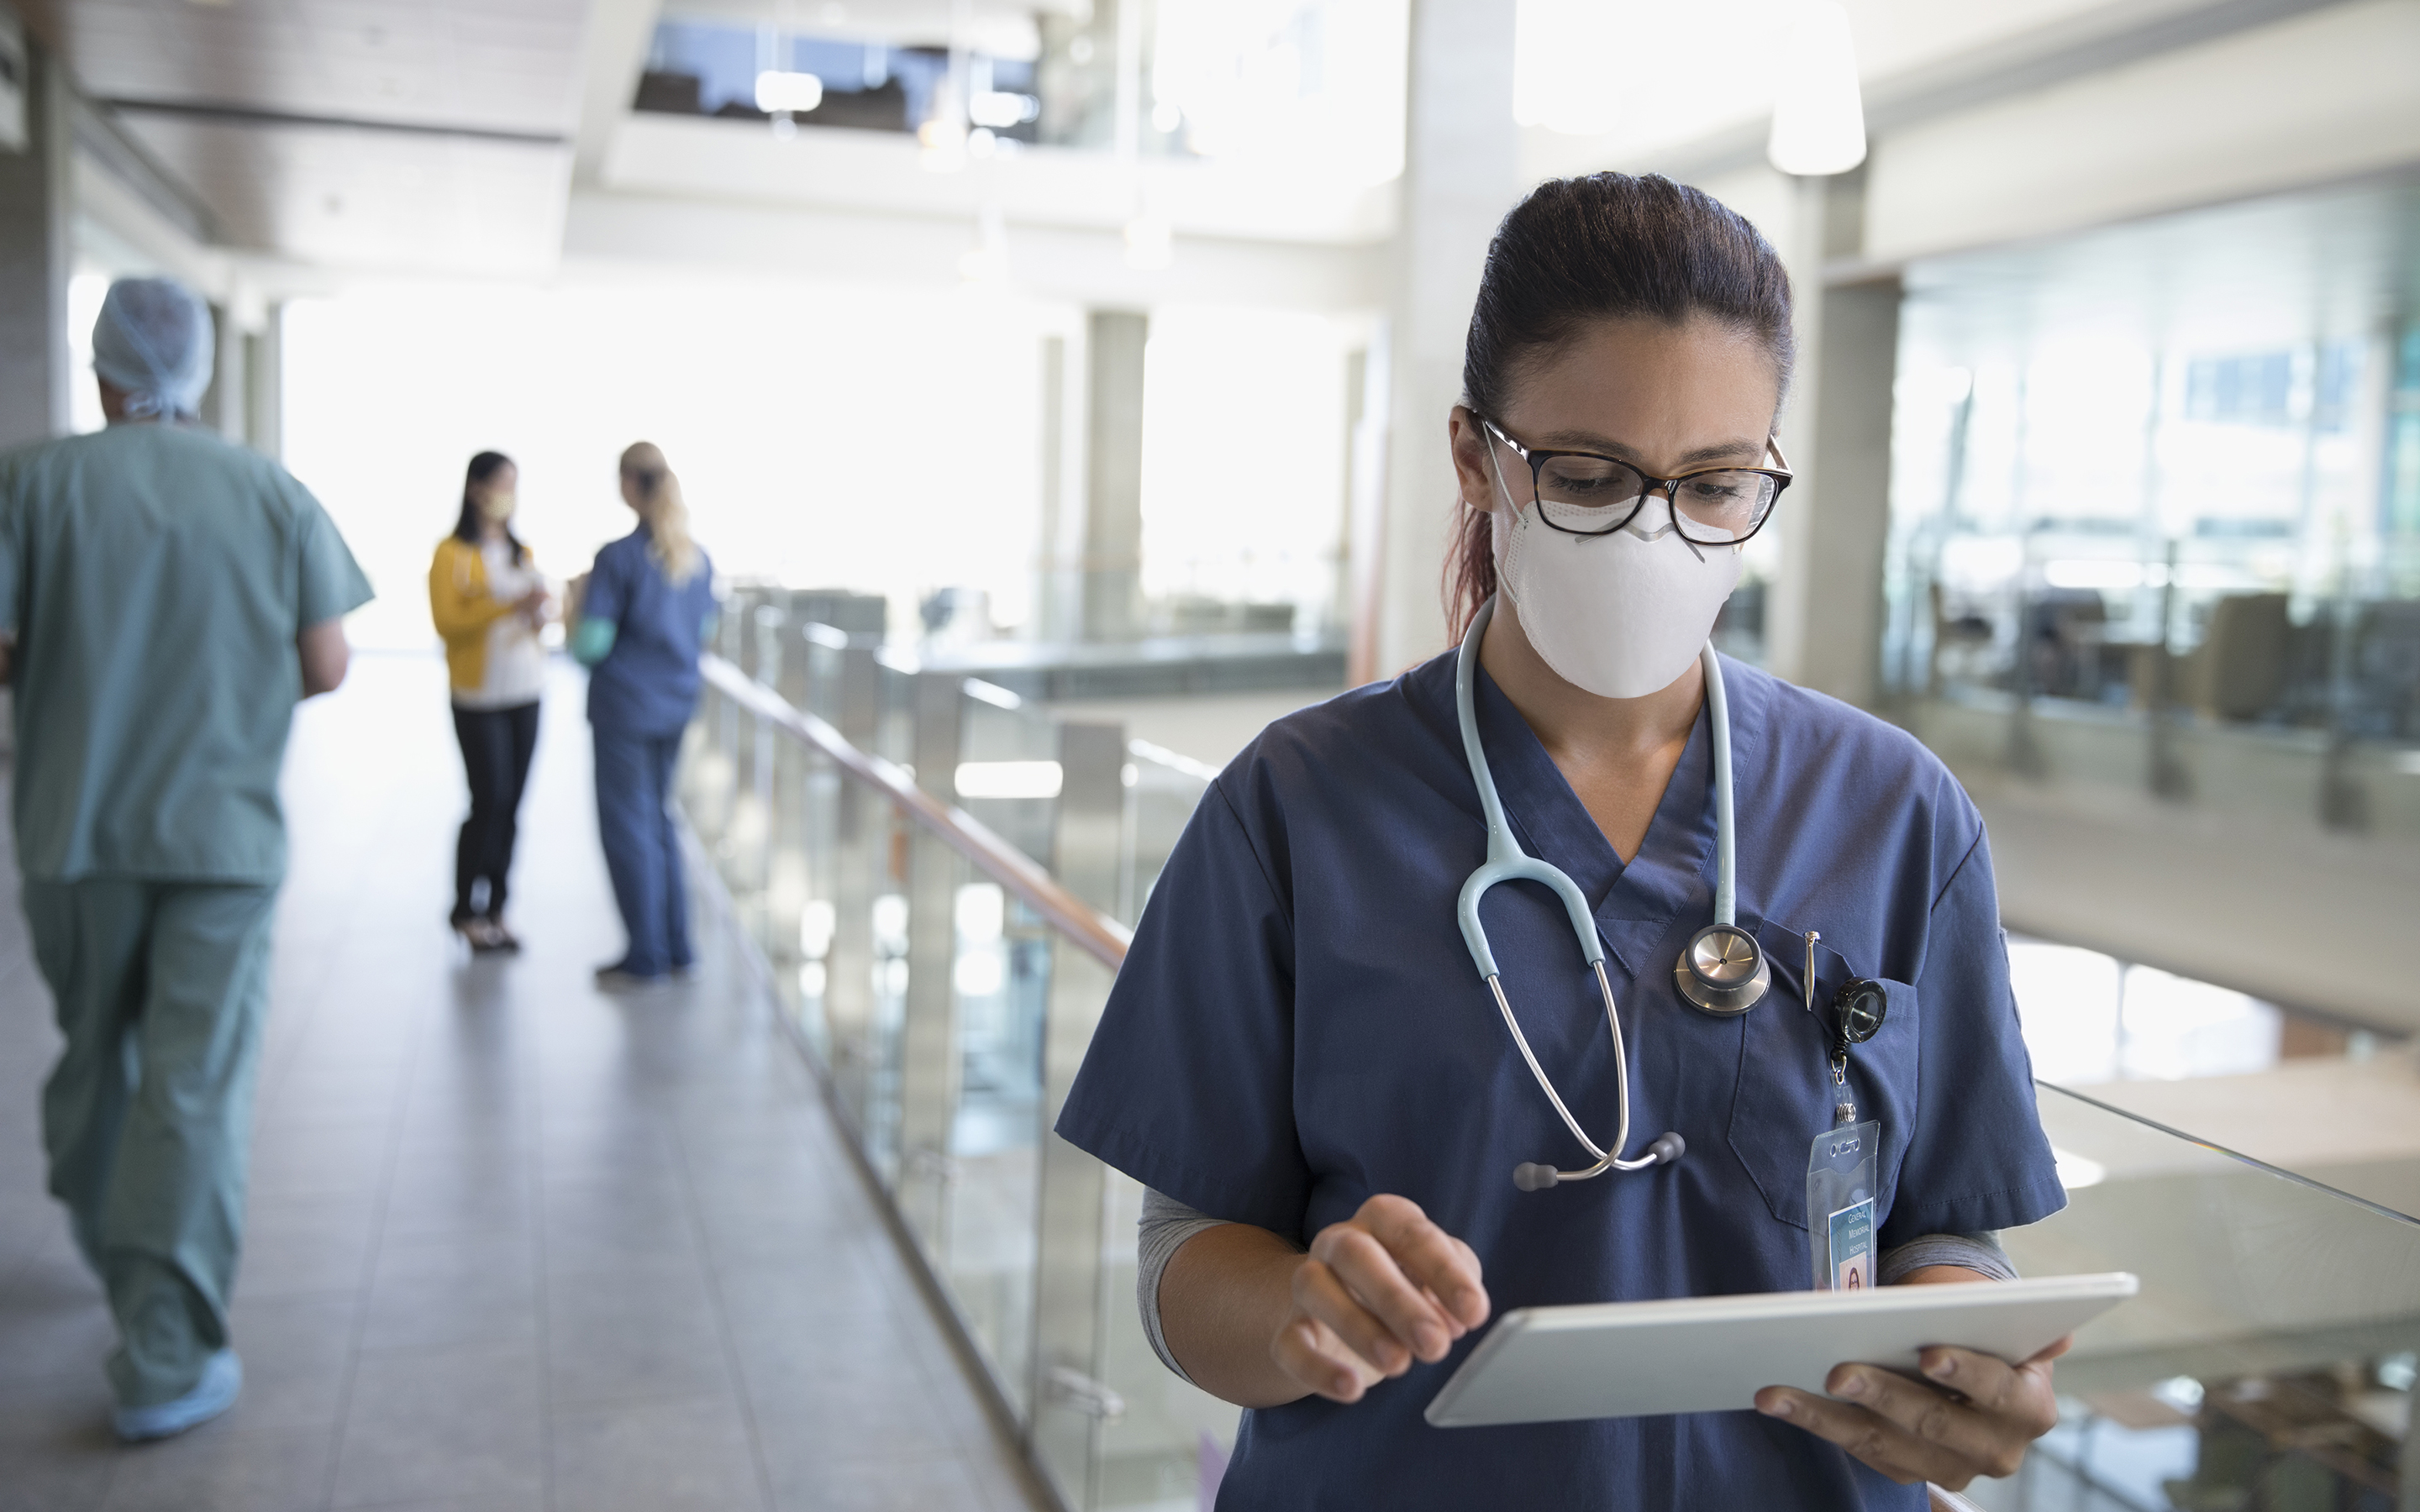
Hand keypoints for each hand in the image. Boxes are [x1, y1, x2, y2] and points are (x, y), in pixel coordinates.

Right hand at [1270, 1194, 1489, 1404]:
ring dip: (1358, 1327)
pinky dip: (1318, 1369)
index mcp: (1382, 1220)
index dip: (1444, 1272)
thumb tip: (1457, 1320)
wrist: (1336, 1313)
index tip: (1475, 1312)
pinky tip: (1351, 1388)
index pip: (1411, 1233)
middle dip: (1397, 1299)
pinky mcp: (1288, 1329)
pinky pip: (1290, 1345)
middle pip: (1356, 1254)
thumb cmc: (1403, 1287)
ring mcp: (1307, 1282)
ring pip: (1316, 1289)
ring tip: (1399, 1365)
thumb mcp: (1435, 1278)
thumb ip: (1455, 1287)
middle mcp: (1338, 1242)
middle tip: (1435, 1344)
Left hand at [1754, 1327, 2068, 1488]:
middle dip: (1883, 1395)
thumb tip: (2061, 1334)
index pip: (1999, 1390)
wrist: (1980, 1372)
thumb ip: (2013, 1321)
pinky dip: (1817, 1424)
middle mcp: (1995, 1449)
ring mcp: (1949, 1467)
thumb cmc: (1986, 1334)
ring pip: (1883, 1444)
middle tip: (1837, 1372)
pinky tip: (1780, 1402)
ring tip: (1779, 1393)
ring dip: (1825, 1418)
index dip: (1967, 1372)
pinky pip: (1859, 1450)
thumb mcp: (2004, 1321)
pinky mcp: (1908, 1472)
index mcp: (2029, 1408)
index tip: (1930, 1354)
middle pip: (1932, 1422)